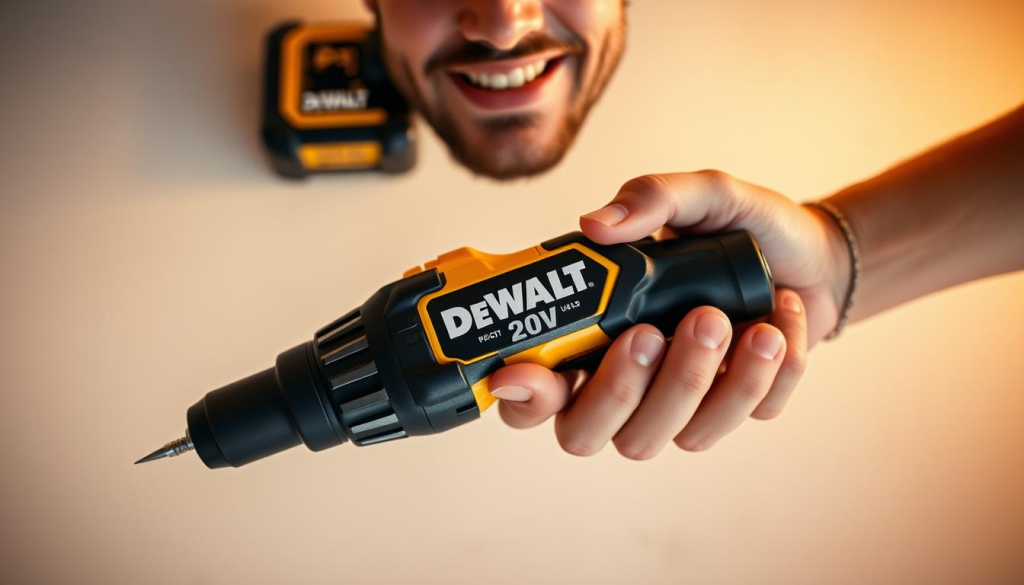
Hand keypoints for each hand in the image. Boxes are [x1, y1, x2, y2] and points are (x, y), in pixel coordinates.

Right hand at [489, 171, 850, 458]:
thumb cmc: (743, 228)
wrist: (814, 256)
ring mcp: (679, 403)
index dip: (523, 395)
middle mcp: (627, 379)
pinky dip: (764, 371)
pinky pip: (739, 416)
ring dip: (695, 379)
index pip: (538, 389)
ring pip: (664, 436)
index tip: (525, 372)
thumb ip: (650, 198)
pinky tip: (777, 323)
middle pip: (585, 433)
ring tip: (728, 318)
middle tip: (653, 333)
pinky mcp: (736, 410)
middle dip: (618, 390)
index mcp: (595, 333)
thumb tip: (596, 224)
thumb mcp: (701, 195)